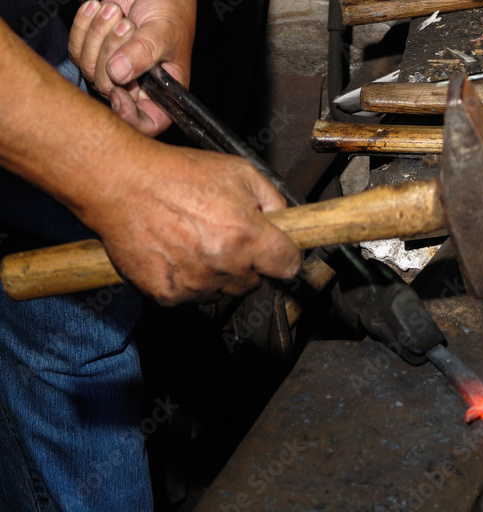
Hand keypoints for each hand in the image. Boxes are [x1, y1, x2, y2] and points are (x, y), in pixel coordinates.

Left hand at [68, 0, 195, 135]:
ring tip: (116, 11)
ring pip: (89, 69)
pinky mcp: (94, 52)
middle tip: (126, 25)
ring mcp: (113, 72)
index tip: (119, 92)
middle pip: (109, 91)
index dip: (129, 116)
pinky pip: (76, 50)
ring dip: (98, 35)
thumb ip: (144, 53)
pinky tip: (97, 7)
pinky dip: (83, 25)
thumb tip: (117, 73)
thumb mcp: (163, 32)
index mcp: (162, 95)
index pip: (145, 124)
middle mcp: (137, 88)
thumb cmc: (170, 9)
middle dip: (111, 53)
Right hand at [87, 144, 301, 303]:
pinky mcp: (169, 295)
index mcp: (246, 236)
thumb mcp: (237, 171)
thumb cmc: (175, 174)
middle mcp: (224, 266)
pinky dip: (188, 280)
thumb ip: (272, 200)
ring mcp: (196, 285)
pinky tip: (177, 252)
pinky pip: (191, 296)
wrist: (121, 184)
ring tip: (195, 240)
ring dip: (217, 274)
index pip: (289, 265)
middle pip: (254, 282)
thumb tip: (284, 223)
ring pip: (222, 292)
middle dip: (246, 262)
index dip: (283, 255)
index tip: (276, 251)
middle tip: (223, 234)